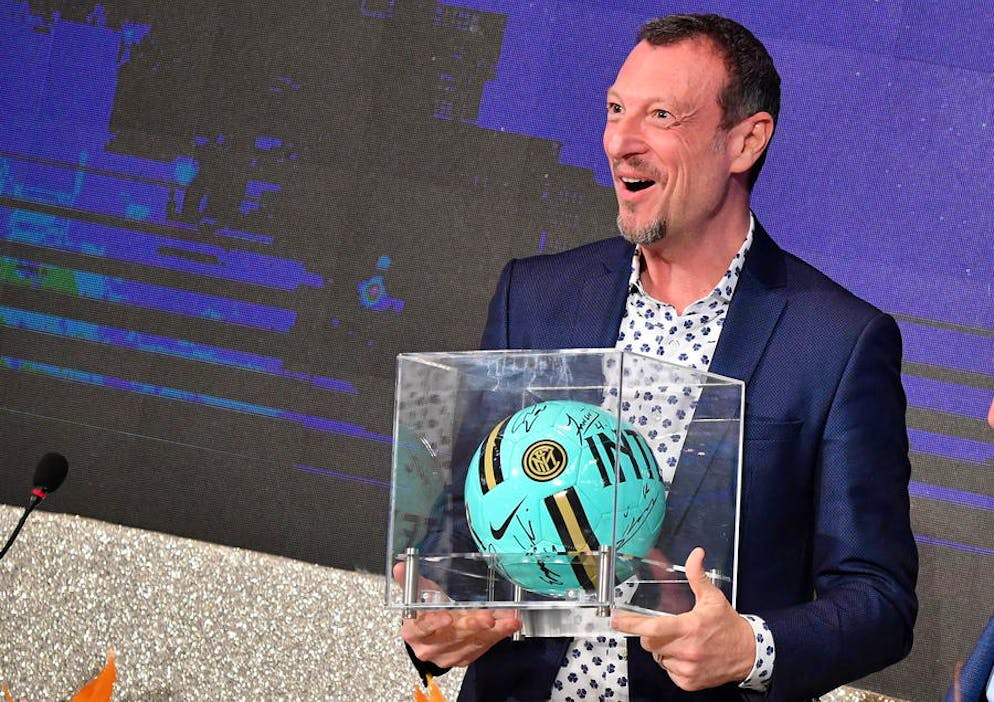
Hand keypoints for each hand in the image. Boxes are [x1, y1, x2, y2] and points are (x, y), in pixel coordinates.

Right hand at [393, 562, 521, 667]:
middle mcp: (428, 648)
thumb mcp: (418, 593)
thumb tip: (400, 566)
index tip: (448, 616)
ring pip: (470, 644)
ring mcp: (446, 656)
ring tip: (508, 620)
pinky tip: (508, 625)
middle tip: (488, 617)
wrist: (431, 633)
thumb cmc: (425, 610)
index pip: (422, 628)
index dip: (435, 623)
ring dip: (492, 632)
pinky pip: (481, 648)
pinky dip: (497, 636)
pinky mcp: (463, 659)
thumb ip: (410, 581)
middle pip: (451, 636)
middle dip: (472, 626)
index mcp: (414, 631)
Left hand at [611, 547, 754, 690]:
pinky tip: (686, 656)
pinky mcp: (689, 682)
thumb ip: (697, 575)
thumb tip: (696, 554)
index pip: (652, 627)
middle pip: (649, 643)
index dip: (631, 623)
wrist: (748, 653)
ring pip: (658, 657)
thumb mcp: (712, 598)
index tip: (615, 620)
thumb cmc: (727, 624)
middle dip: (651, 635)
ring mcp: (687, 668)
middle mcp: (687, 650)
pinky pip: (668, 671)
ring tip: (682, 642)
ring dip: (663, 650)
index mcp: (689, 627)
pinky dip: (672, 664)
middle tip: (666, 629)